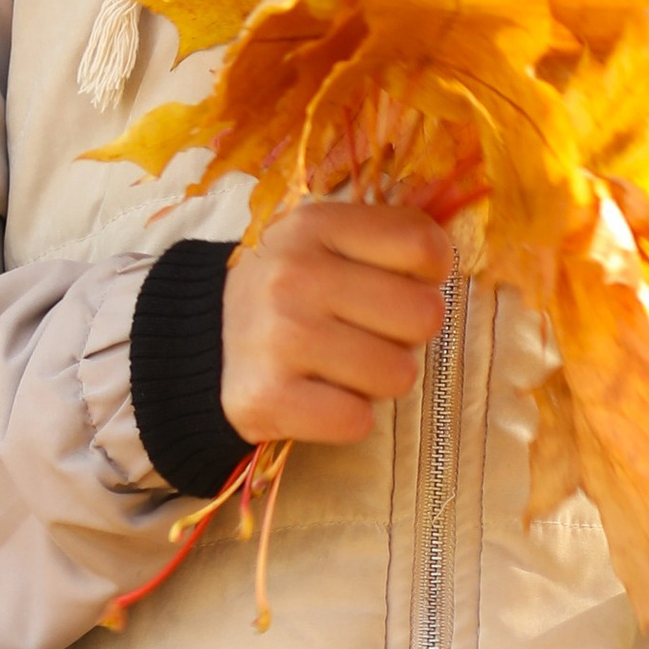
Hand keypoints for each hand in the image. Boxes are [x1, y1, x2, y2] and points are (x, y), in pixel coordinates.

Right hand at [220, 200, 454, 449]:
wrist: (198, 345)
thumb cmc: (285, 291)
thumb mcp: (322, 241)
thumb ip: (386, 238)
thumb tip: (450, 255)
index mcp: (315, 226)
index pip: (423, 245)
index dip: (429, 273)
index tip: (401, 283)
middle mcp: (295, 276)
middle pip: (423, 315)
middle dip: (406, 333)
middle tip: (369, 333)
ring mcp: (279, 338)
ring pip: (399, 374)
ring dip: (378, 379)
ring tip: (341, 365)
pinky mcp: (267, 399)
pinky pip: (358, 421)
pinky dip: (347, 417)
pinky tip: (319, 397)